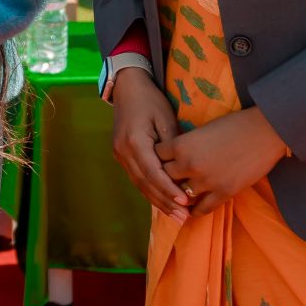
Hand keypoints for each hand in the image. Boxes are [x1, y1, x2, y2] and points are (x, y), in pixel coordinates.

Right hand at [108, 65, 188, 220]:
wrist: (127, 88)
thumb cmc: (150, 100)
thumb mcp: (166, 118)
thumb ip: (174, 144)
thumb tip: (185, 168)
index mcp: (134, 141)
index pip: (152, 172)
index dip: (168, 189)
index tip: (185, 201)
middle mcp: (123, 151)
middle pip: (145, 183)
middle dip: (165, 202)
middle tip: (184, 217)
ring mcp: (119, 155)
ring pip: (139, 184)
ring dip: (157, 201)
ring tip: (176, 216)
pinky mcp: (121, 156)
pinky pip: (137, 178)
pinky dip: (150, 192)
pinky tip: (163, 202)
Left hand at [154, 105, 288, 215]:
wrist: (266, 131)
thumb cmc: (235, 124)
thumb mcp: (202, 129)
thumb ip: (187, 143)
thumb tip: (175, 154)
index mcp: (182, 145)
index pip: (156, 156)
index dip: (157, 158)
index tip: (158, 160)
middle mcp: (190, 165)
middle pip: (165, 177)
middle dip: (165, 177)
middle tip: (166, 180)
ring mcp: (207, 181)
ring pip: (181, 195)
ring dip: (179, 195)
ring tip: (177, 197)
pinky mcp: (224, 192)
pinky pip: (203, 208)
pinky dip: (195, 211)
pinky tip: (191, 211)